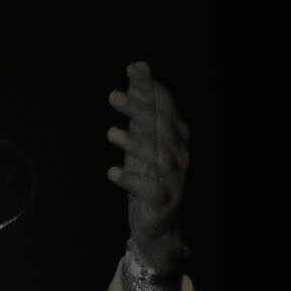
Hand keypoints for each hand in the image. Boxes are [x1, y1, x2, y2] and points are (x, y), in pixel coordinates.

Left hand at [107, 61, 189, 269]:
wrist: (158, 223)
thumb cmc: (148, 174)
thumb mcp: (142, 137)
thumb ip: (141, 105)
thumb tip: (138, 66)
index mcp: (176, 136)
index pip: (166, 106)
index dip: (151, 88)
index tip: (132, 70)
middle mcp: (179, 154)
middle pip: (162, 127)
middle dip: (139, 109)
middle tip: (114, 96)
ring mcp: (174, 178)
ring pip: (158, 156)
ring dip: (134, 143)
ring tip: (110, 133)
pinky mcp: (163, 201)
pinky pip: (149, 188)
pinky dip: (131, 179)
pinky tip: (112, 172)